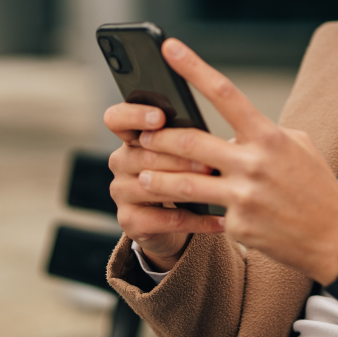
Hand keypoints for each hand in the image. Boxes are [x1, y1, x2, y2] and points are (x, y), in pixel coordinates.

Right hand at [104, 102, 224, 270]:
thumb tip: (218, 136)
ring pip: (154, 187)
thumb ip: (189, 138)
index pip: (117, 118)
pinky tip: (221, 220)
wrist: (173, 221)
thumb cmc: (183, 173)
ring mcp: (121, 192)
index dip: (135, 115)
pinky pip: (166, 219)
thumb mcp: (184, 151)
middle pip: (146, 156)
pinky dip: (197, 220)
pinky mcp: (129, 221)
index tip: (160, 117)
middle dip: (181, 159)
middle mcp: (121, 161)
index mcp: (132, 136)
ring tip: (217, 186)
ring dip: (188, 187)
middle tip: (210, 162)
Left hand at [135, 38, 337, 284]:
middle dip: (161, 138)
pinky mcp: (238, 225)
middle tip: (143, 136)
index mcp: (269, 136)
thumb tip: (233, 130)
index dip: (194, 68)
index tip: (170, 48)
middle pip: (192, 142)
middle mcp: (254, 163)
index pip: (225, 93)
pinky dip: (199, 211)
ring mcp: (244, 196)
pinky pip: (208, 212)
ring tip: (143, 175)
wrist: (334, 237)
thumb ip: (262, 133)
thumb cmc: (315, 185)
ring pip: (184, 183)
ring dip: (157, 178)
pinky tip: (192, 215)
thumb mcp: (297, 145)